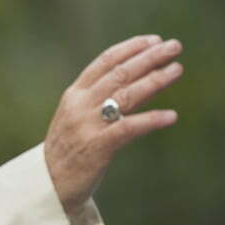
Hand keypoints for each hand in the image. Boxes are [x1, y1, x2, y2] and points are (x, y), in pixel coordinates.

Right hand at [44, 35, 182, 212]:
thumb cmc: (69, 150)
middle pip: (119, 73)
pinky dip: (151, 120)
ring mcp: (88, 125)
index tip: (154, 39)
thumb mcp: (78, 118)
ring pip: (126, 95)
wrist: (46, 184)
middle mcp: (80, 105)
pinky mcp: (97, 147)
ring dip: (155, 80)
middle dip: (149, 57)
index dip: (131, 48)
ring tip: (177, 69)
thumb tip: (143, 80)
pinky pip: (128, 129)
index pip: (105, 62)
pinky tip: (171, 116)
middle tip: (174, 46)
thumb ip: (102, 100)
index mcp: (74, 94)